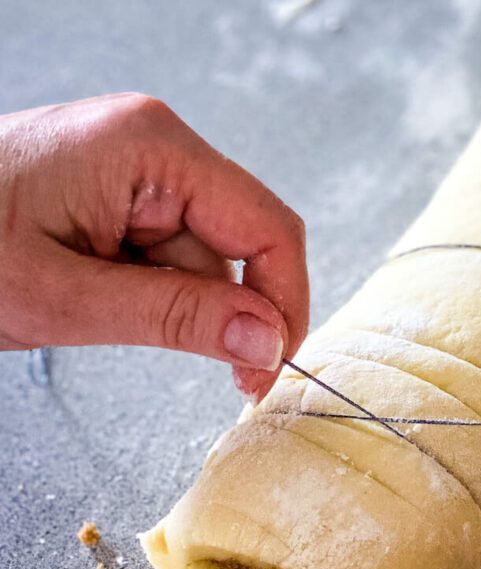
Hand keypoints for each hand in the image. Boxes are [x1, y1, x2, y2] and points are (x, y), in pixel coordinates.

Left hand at [0, 94, 308, 397]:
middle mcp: (156, 148)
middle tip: (216, 379)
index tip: (273, 366)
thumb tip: (266, 339)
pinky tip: (106, 300)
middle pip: (239, 247)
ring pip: (205, 260)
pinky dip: (154, 295)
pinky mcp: (123, 195)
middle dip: (225, 315)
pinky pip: (170, 255)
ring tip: (101, 314)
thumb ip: (176, 317)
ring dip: (175, 307)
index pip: (266, 227)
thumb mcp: (67, 298)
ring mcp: (140, 170)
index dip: (284, 301)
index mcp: (151, 149)